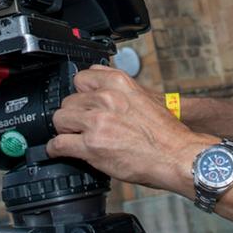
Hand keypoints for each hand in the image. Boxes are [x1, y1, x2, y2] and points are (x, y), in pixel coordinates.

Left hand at [46, 65, 209, 193]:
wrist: (177, 155)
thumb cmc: (164, 133)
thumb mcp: (143, 97)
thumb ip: (118, 92)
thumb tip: (97, 93)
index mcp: (118, 82)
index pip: (81, 77)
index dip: (81, 94)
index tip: (81, 103)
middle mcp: (105, 97)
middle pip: (68, 100)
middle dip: (73, 114)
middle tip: (81, 126)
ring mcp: (97, 121)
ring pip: (60, 119)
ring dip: (65, 130)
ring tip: (73, 138)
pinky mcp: (91, 144)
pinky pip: (59, 143)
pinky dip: (56, 149)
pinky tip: (59, 151)